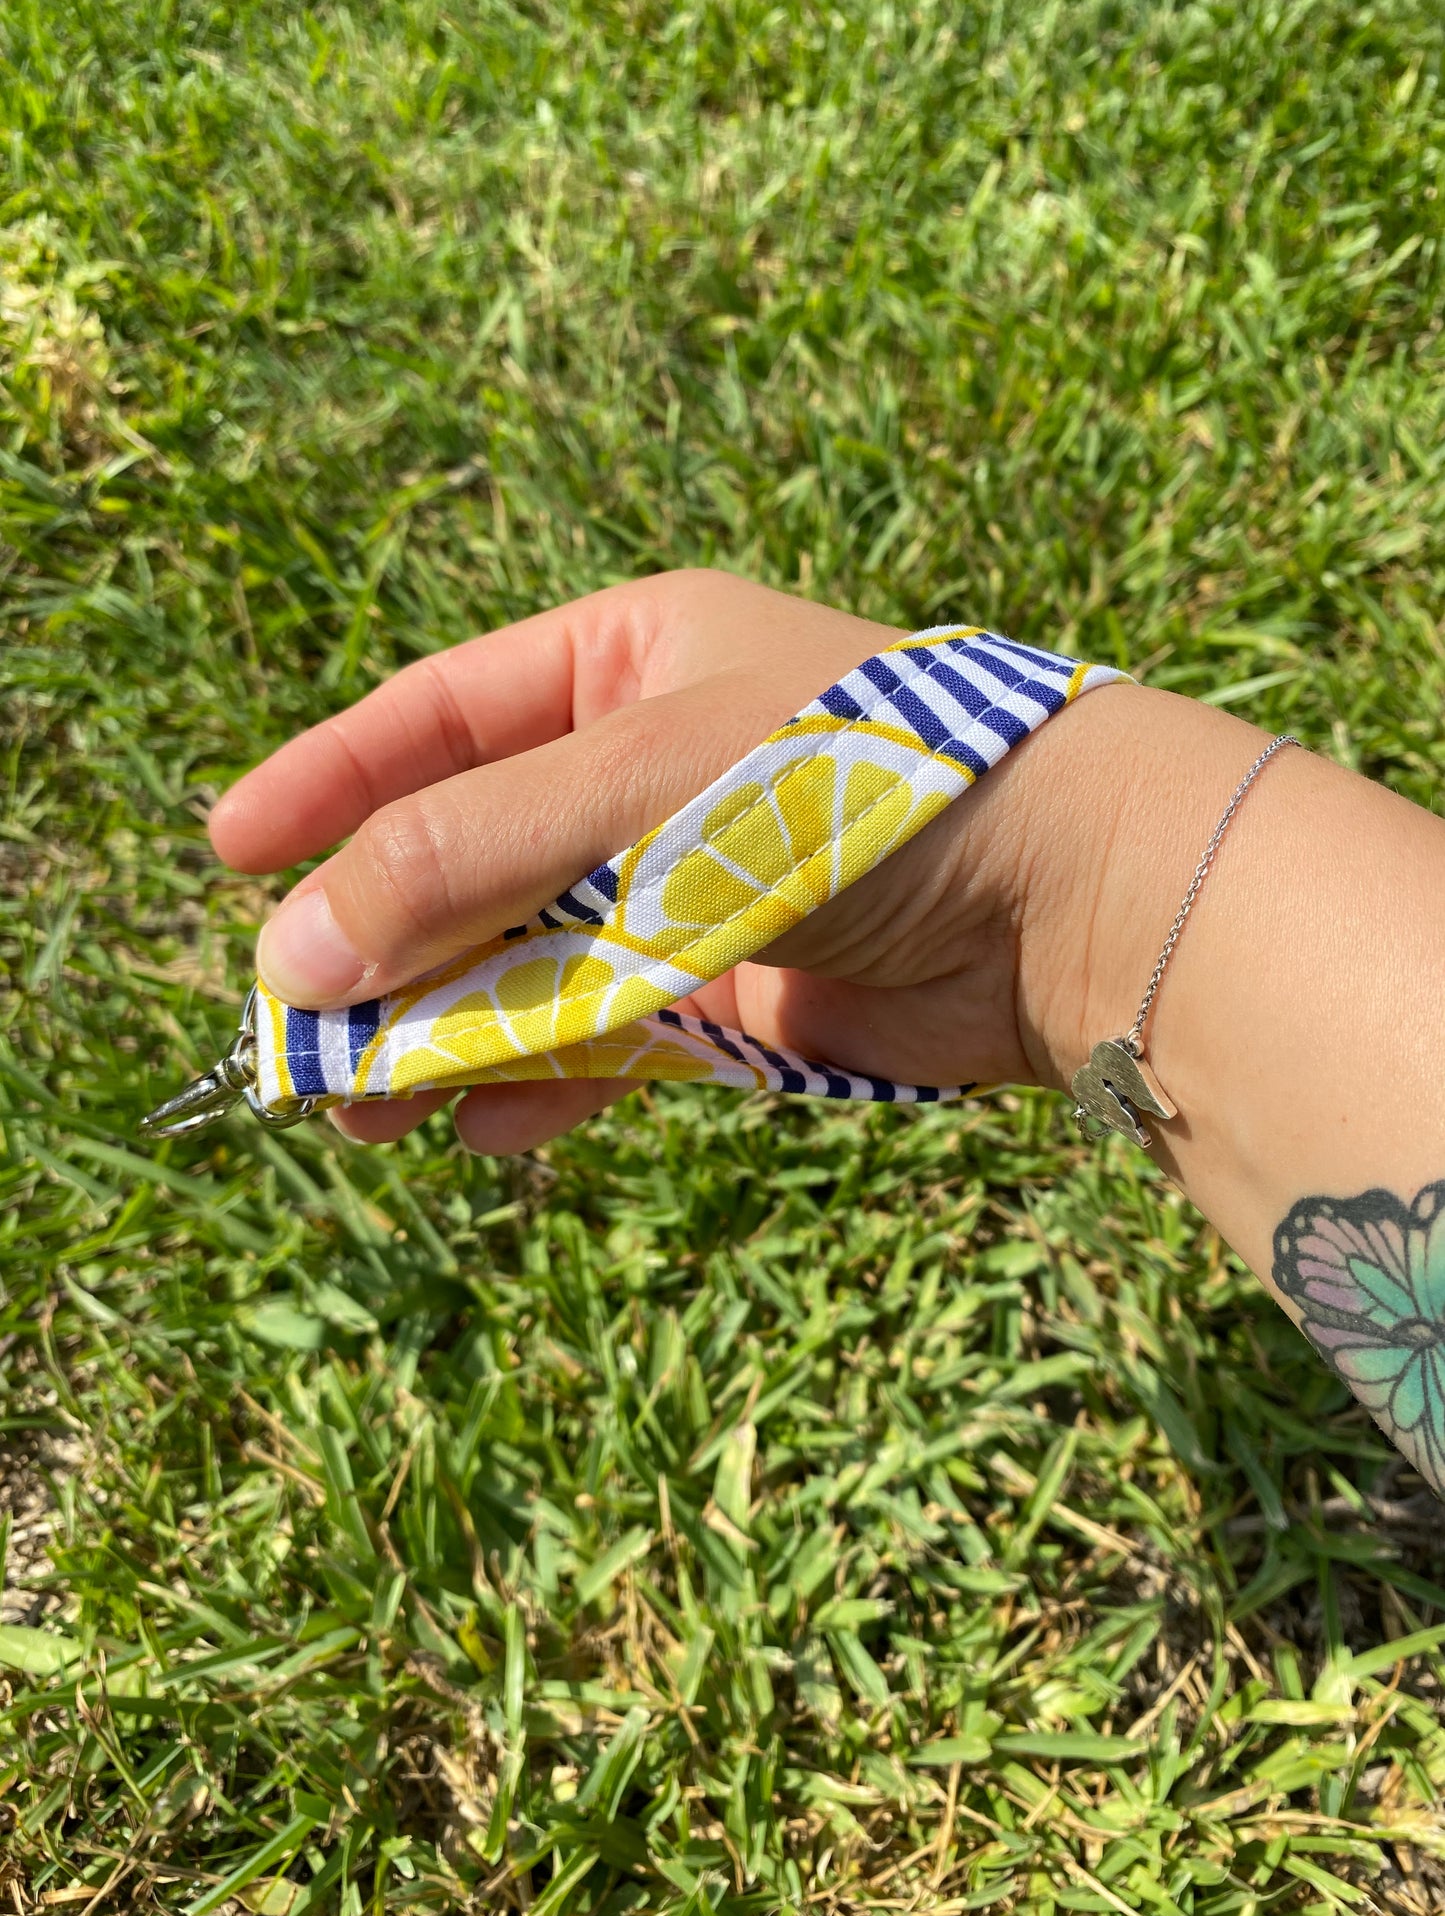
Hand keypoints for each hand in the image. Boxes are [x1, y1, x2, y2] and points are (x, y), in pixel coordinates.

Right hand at [209, 570, 1144, 1152]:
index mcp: (629, 663)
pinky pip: (606, 1045)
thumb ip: (465, 858)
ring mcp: (692, 892)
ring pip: (527, 965)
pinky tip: (480, 1133)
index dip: (330, 783)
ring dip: (441, 1034)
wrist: (1062, 898)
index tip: (228, 851)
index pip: (440, 717)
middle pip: (471, 859)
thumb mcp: (636, 786)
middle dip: (380, 942)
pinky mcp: (736, 1001)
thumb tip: (291, 945)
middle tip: (286, 1022)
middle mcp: (652, 772)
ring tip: (355, 1105)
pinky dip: (542, 1088)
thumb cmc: (851, 784)